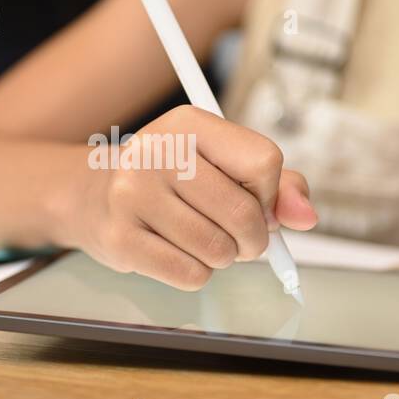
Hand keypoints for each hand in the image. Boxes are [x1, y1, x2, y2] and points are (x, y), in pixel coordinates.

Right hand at [68, 105, 317, 289]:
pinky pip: (191, 274)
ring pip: (219, 250)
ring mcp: (133, 196)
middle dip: (253, 238)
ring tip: (201, 240)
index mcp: (188, 124)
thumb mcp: (219, 162)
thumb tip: (307, 217)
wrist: (91, 195)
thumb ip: (276, 184)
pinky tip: (178, 253)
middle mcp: (157, 153)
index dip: (271, 195)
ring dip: (223, 258)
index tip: (256, 201)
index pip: (264, 162)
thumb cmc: (169, 179)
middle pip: (244, 213)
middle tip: (239, 237)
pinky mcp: (121, 239)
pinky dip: (197, 274)